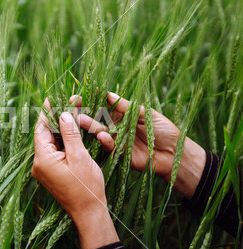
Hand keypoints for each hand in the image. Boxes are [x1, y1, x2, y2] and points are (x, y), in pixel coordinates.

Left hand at [32, 98, 118, 248]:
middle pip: (46, 134)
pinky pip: (56, 151)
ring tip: (74, 112)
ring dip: (63, 129)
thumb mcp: (79, 156)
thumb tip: (63, 114)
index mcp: (43, 159)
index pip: (41, 129)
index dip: (47, 112)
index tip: (51, 98)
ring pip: (52, 142)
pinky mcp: (52, 172)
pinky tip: (74, 130)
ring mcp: (45, 169)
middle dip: (58, 118)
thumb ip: (70, 134)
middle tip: (70, 102)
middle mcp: (40, 163)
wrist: (89, 212)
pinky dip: (64, 141)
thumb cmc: (86, 187)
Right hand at [72, 92, 205, 198]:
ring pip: (99, 131)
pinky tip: (101, 135)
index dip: (91, 100)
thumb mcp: (147, 114)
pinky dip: (105, 141)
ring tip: (79, 120)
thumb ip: (127, 106)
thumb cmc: (164, 130)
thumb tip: (108, 94)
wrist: (175, 154)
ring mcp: (117, 139)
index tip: (78, 95)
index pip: (104, 105)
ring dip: (89, 126)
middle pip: (97, 117)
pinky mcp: (120, 154)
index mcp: (123, 114)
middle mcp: (117, 126)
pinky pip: (109, 146)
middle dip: (84, 112)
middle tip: (71, 106)